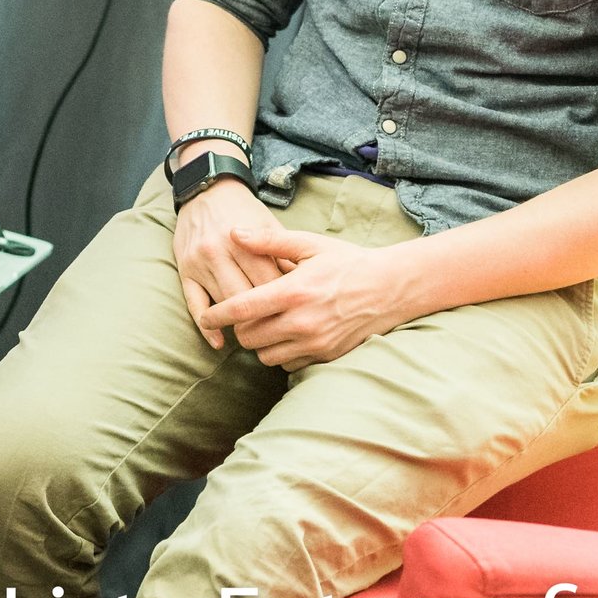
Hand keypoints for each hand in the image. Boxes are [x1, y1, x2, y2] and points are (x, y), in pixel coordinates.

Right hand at [169, 177, 292, 350]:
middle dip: (265, 319)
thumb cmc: (245, 211)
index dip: (285, 304)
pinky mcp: (184, 270)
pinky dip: (206, 326)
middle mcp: (219, 252)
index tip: (298, 318)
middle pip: (246, 298)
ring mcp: (199, 263)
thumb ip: (284, 255)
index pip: (269, 284)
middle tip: (280, 334)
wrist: (207, 190)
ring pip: (222, 303)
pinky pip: (194, 304)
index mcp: (244, 242)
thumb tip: (303, 287)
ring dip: (239, 325)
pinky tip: (219, 342)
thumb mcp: (269, 225)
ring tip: (257, 339)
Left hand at [203, 229, 417, 369]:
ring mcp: (315, 343)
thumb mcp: (310, 244)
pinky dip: (281, 353)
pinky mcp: (326, 356)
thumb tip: (234, 232)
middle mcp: (302, 322)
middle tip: (243, 315)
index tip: (206, 316)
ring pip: (266, 355)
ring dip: (260, 343)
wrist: (391, 288)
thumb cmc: (347, 262)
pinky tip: (287, 335)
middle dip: (239, 328)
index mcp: (293, 292)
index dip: (217, 315)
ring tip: (266, 324)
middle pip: (249, 338)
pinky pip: (289, 364)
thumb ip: (269, 240)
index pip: (241, 309)